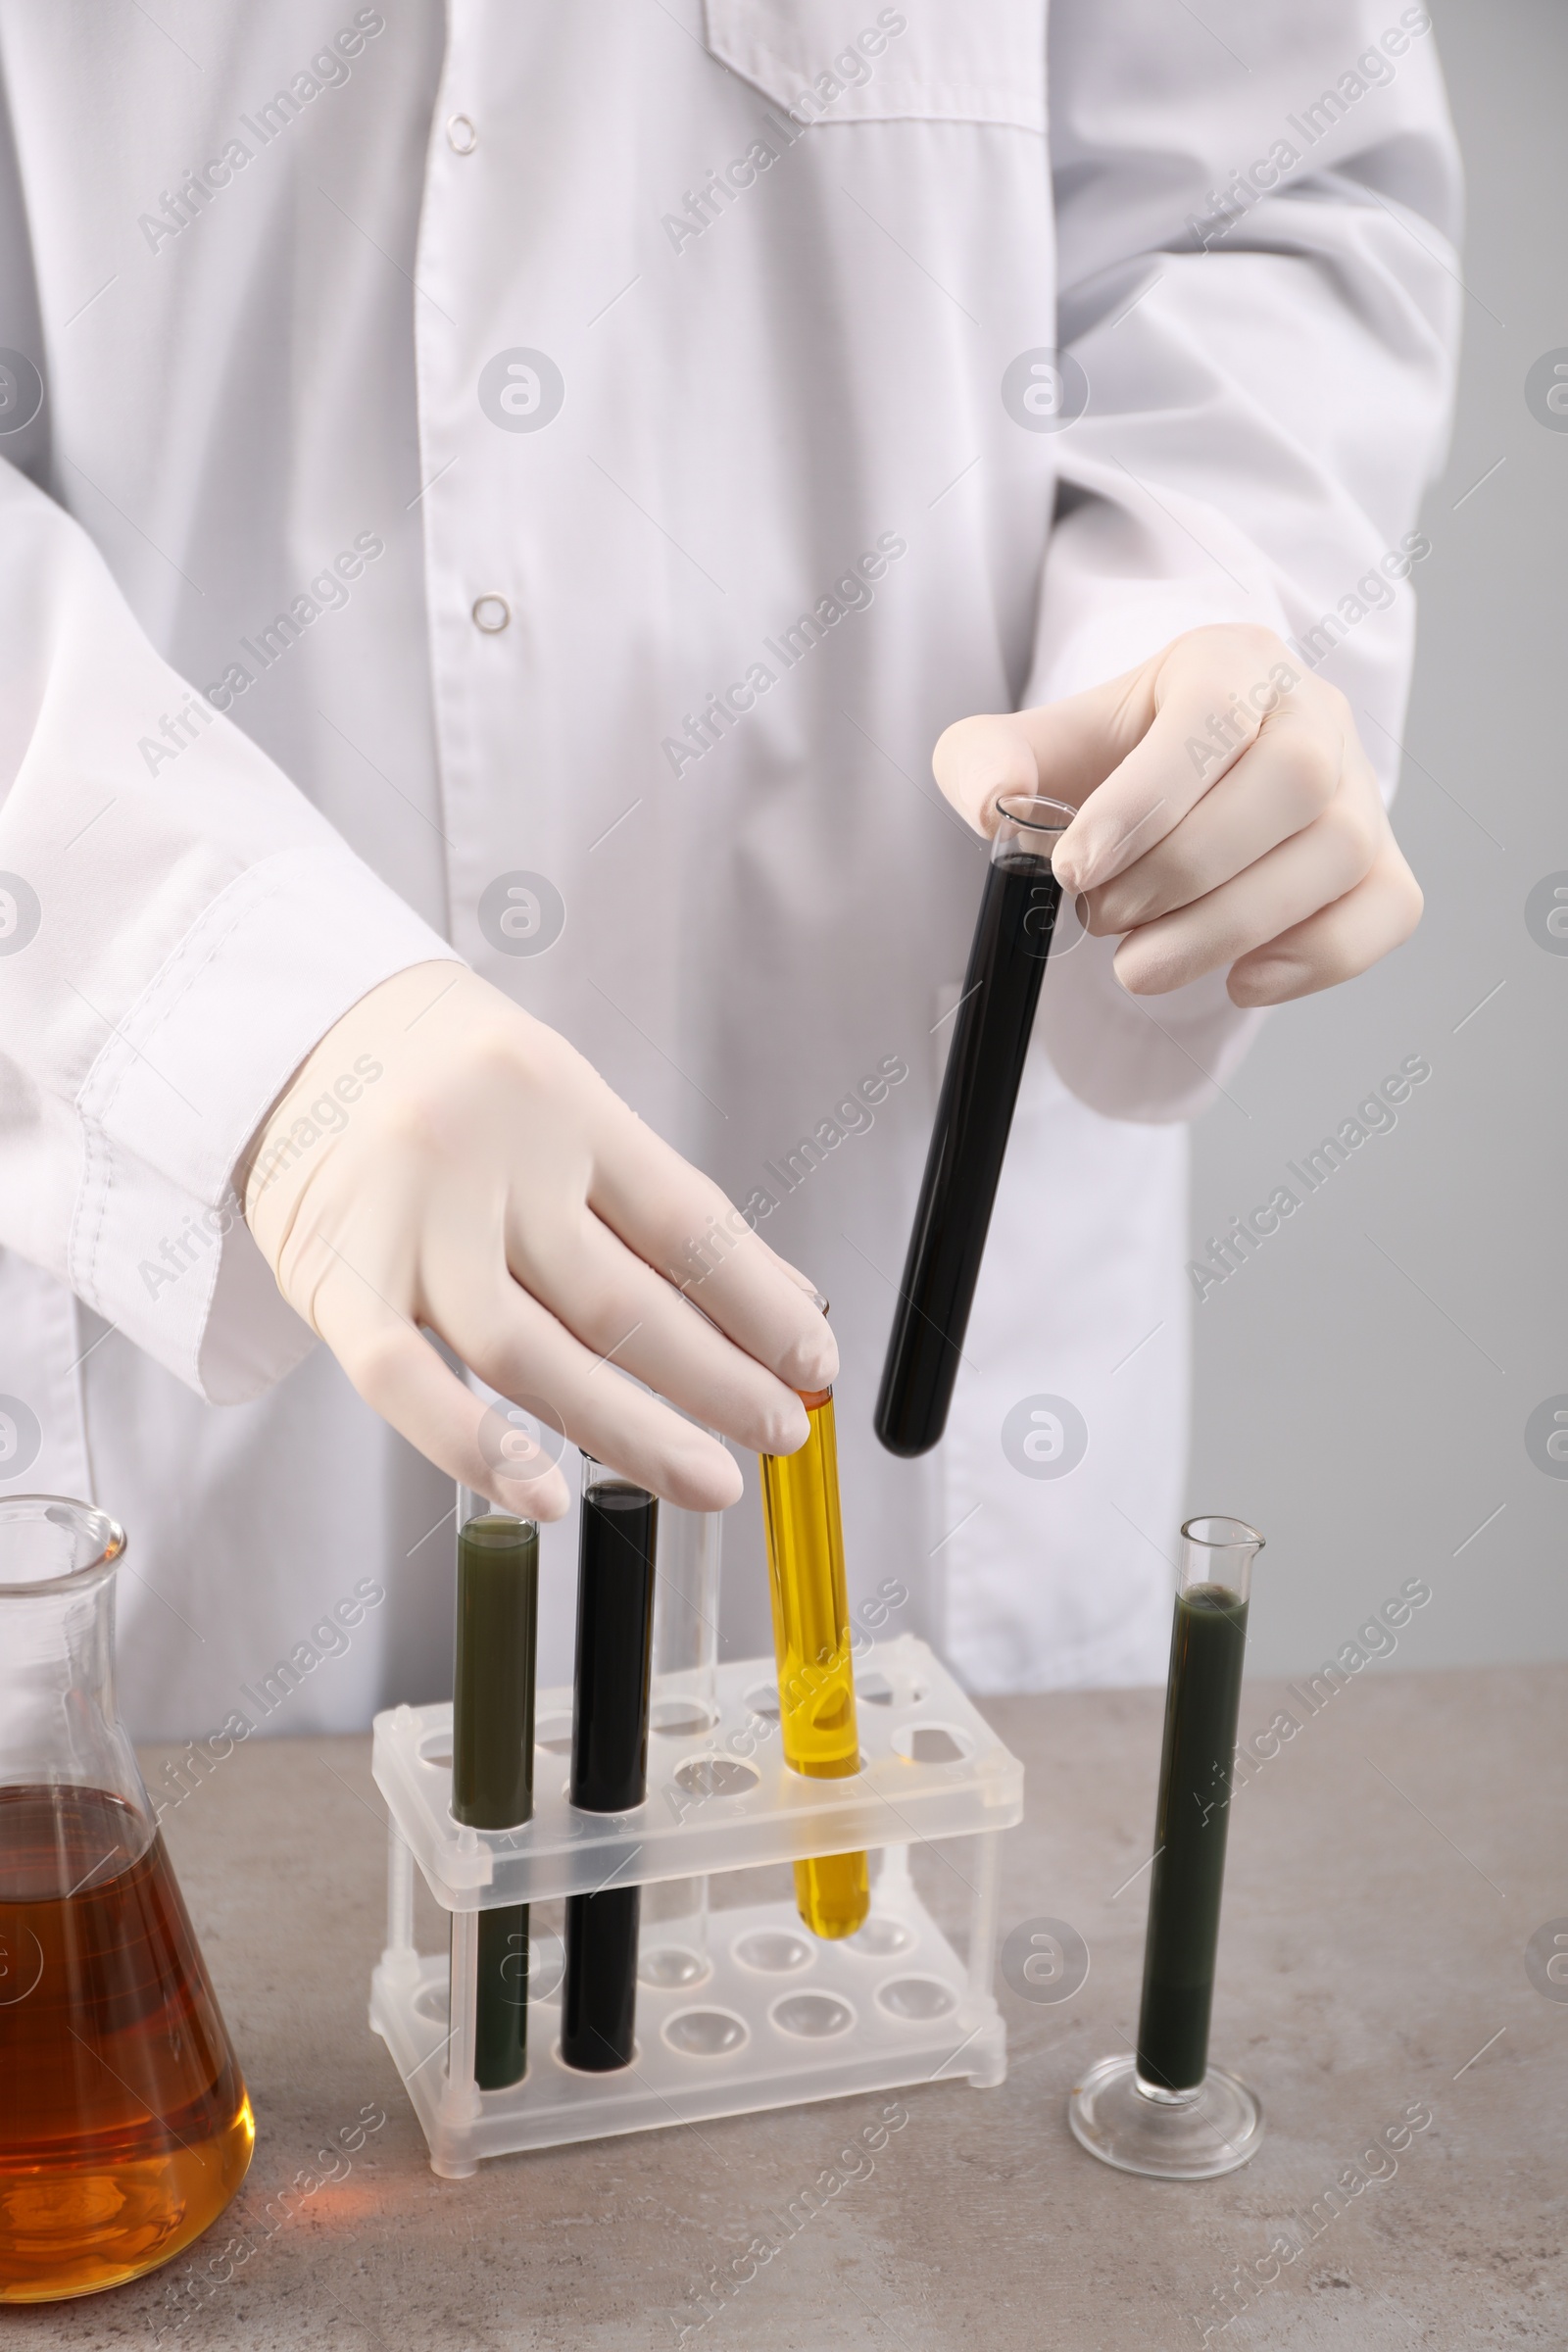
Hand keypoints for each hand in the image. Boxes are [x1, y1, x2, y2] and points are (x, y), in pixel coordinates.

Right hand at [242, 964, 834, 1519]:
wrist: (285, 1026)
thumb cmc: (444, 1074)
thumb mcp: (561, 1098)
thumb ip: (651, 1199)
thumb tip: (776, 1297)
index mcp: (558, 1098)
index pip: (685, 1222)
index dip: (760, 1304)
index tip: (811, 1360)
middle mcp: (485, 1155)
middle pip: (621, 1300)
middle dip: (717, 1380)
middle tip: (779, 1430)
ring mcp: (405, 1220)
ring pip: (530, 1354)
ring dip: (629, 1431)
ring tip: (707, 1478)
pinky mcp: (331, 1276)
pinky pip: (404, 1382)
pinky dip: (475, 1449)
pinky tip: (546, 1497)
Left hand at [933, 624, 1421, 1004]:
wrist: (1165, 792)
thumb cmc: (1103, 765)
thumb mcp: (1025, 749)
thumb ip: (981, 761)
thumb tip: (989, 806)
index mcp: (1228, 661)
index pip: (1211, 714)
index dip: (1146, 800)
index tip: (1077, 871)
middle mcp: (1312, 711)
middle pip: (1292, 781)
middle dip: (1186, 871)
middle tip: (1104, 922)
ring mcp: (1360, 787)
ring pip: (1338, 852)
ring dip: (1231, 926)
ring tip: (1140, 965)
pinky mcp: (1382, 862)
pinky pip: (1385, 911)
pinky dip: (1316, 958)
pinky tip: (1235, 980)